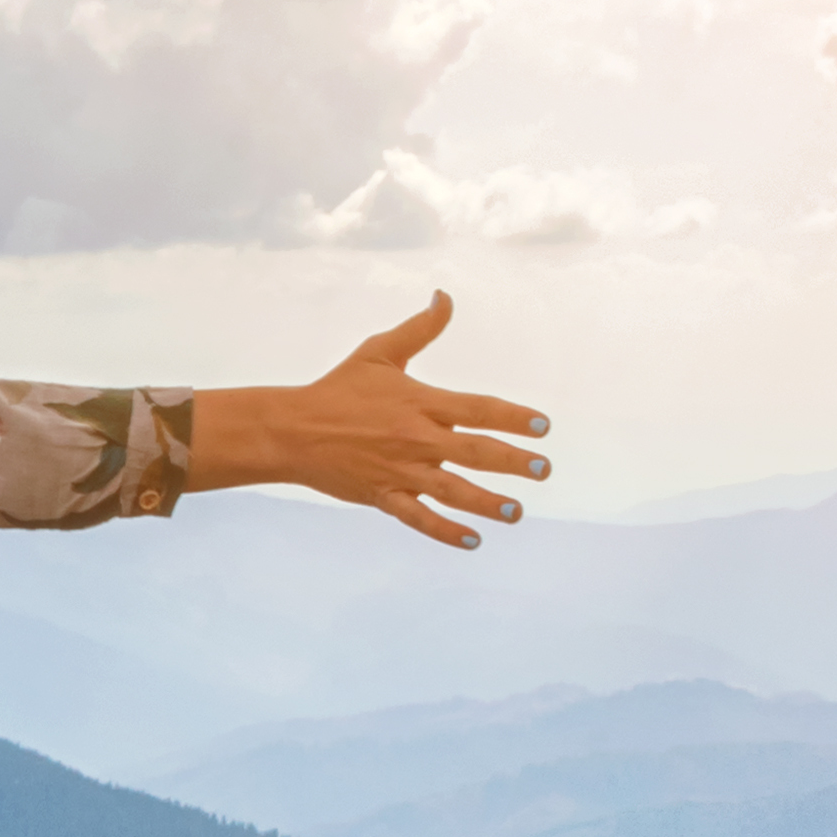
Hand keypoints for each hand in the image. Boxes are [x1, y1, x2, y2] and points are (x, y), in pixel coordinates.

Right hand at [184, 291, 550, 551]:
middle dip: (515, 463)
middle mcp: (416, 439)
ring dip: (489, 503)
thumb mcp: (378, 351)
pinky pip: (420, 518)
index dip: (513, 417)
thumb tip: (445, 296)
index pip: (478, 410)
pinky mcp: (384, 496)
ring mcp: (401, 471)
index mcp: (420, 403)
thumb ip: (419, 328)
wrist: (291, 429)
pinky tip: (473, 541)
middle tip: (544, 470)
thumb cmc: (338, 389)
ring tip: (516, 511)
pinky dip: (446, 532)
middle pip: (476, 453)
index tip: (543, 426)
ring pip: (454, 491)